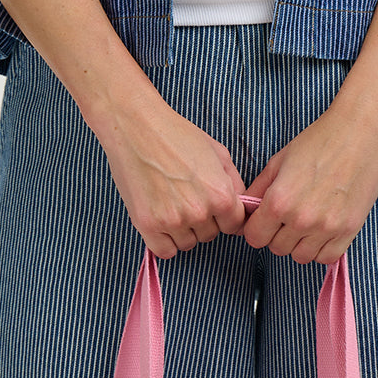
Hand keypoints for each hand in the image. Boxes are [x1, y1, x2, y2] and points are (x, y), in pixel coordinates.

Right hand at [93, 93, 247, 257]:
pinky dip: (163, 241)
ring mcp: (173, 221)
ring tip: (170, 202)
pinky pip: (165, 251)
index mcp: (220, 195)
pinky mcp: (148, 226)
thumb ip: (234, 184)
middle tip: (185, 196)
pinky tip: (160, 219)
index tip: (212, 206)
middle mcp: (199, 212)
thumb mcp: (218, 153)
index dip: (224, 216)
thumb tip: (242, 206)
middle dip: (202, 221)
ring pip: (187, 244)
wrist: (135, 126)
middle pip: (210, 236)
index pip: (234, 226)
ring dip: (182, 231)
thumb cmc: (176, 135)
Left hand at [241, 96, 377, 264]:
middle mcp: (301, 219)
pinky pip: (326, 257)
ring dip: (299, 243)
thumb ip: (259, 189)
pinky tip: (322, 230)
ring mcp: (326, 227)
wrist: (362, 131)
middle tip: (289, 216)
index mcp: (279, 201)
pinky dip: (321, 248)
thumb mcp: (280, 161)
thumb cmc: (319, 140)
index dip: (257, 228)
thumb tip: (245, 210)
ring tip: (307, 222)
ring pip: (301, 257)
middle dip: (278, 235)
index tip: (265, 220)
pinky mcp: (349, 230)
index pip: (255, 238)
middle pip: (277, 249)